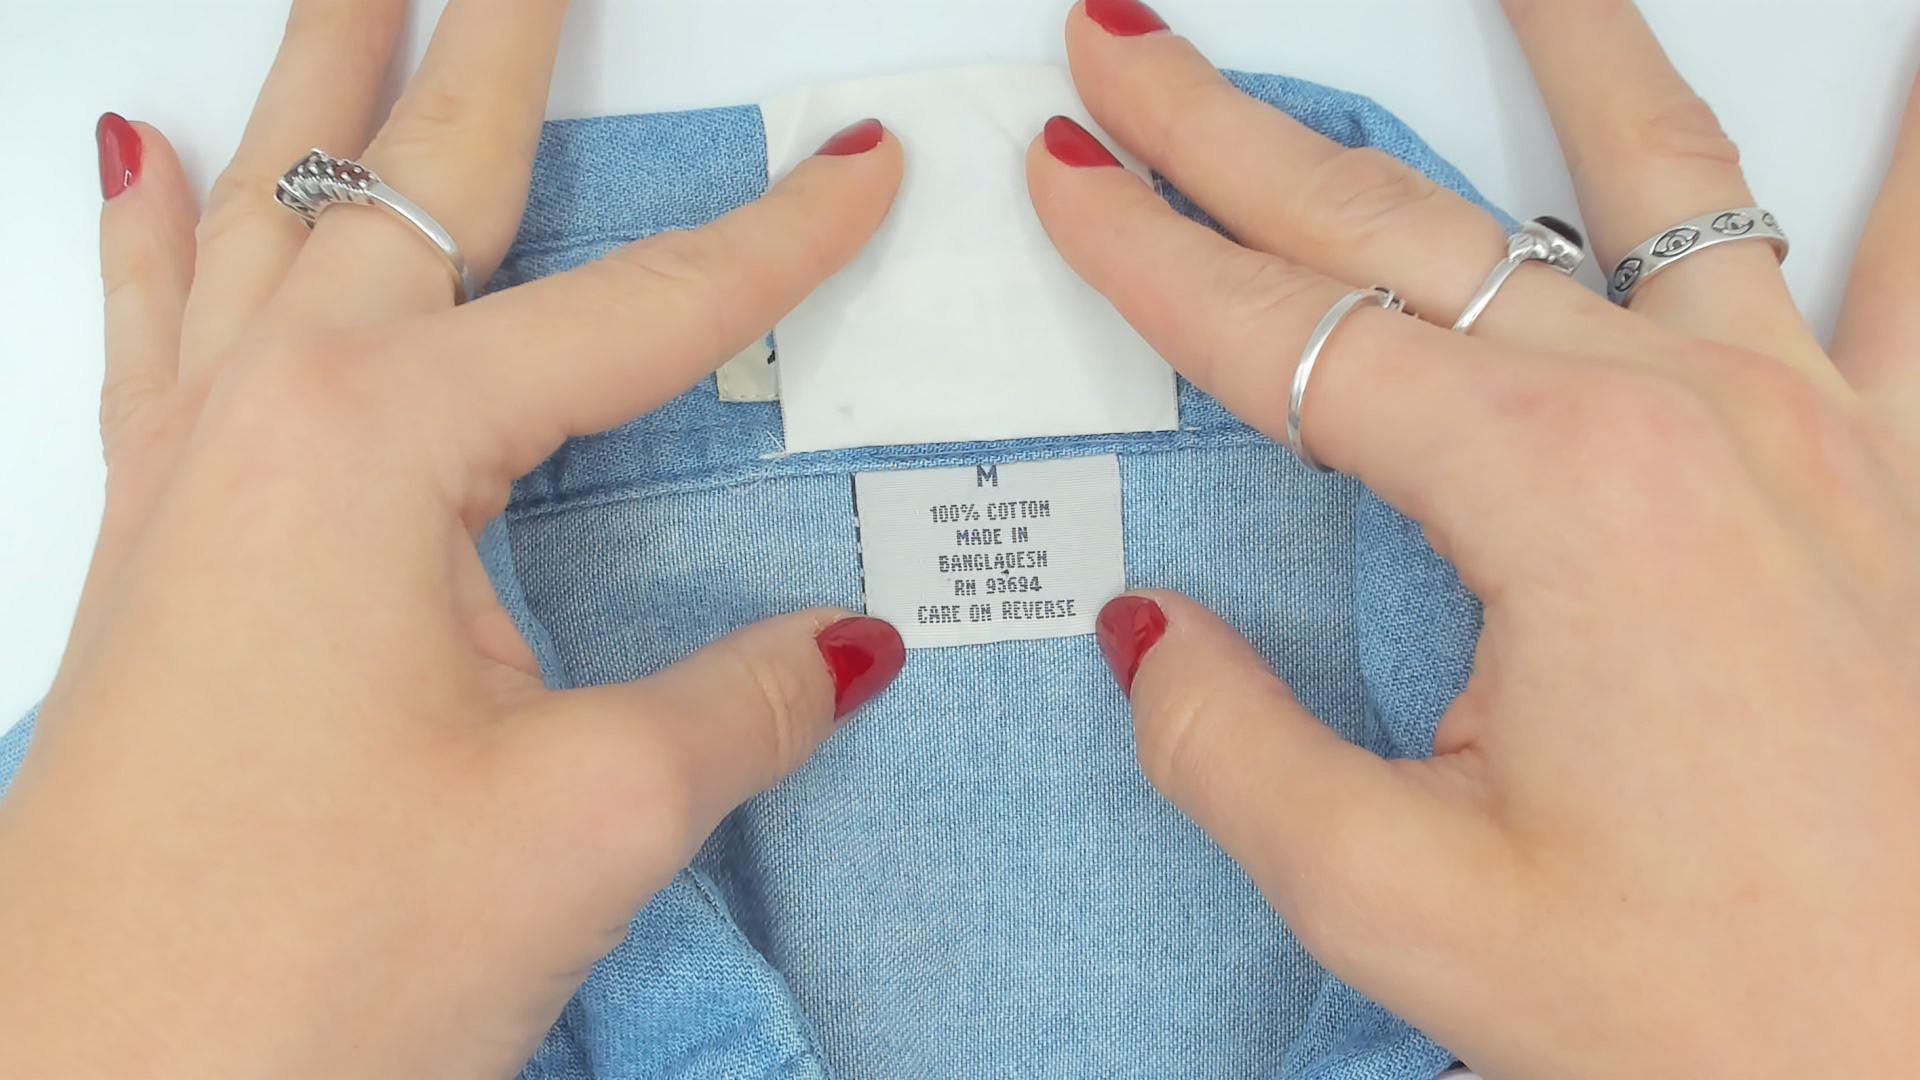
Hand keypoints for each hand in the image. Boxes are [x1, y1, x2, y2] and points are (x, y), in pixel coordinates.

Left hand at [0, 2, 902, 1076]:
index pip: (636, 311)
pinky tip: (141, 156)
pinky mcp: (152, 531)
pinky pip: (152, 322)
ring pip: (269, 205)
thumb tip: (849, 644)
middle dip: (497, 37)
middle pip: (416, 173)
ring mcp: (188, 461)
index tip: (862, 173)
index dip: (773, 244)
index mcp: (380, 442)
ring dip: (330, 76)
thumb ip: (744, 701)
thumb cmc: (312, 964)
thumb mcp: (589, 821)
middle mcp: (268, 411)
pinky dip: (159, 224)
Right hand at [1032, 1, 1919, 1074]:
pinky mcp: (1893, 474)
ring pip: (1654, 177)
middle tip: (1130, 49)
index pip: (1288, 338)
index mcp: (1557, 502)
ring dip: (1554, 53)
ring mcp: (1812, 427)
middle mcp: (1689, 420)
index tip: (1066, 178)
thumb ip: (1237, 754)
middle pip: (1409, 229)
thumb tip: (1153, 642)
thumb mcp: (1405, 910)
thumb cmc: (1725, 1015)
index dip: (1149, 253)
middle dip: (1240, 134)